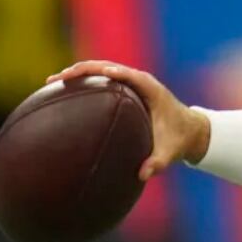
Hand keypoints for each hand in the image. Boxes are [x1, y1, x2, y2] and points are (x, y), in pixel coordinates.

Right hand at [45, 60, 209, 179]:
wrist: (190, 130)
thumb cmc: (179, 140)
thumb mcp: (170, 153)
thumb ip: (158, 163)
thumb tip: (143, 175)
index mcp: (149, 88)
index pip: (124, 73)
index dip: (104, 71)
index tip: (82, 75)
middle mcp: (138, 81)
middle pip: (105, 66)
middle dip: (80, 70)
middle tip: (54, 81)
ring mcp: (131, 83)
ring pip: (100, 70)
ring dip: (77, 73)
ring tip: (51, 84)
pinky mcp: (126, 89)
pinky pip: (102, 81)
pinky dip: (83, 83)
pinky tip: (64, 95)